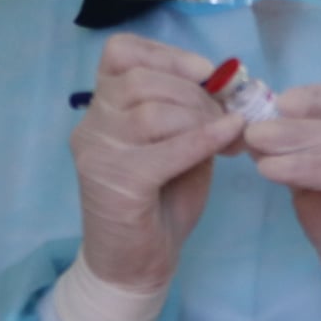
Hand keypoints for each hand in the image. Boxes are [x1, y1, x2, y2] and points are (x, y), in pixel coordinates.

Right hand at [71, 33, 244, 291]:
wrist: (136, 266)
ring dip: (200, 117)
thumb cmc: (159, 202)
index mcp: (101, 107)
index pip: (119, 53)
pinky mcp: (117, 183)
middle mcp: (91, 125)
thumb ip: (191, 114)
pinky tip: (229, 138)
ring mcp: (99, 154)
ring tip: (227, 134)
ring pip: (152, 111)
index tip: (205, 70)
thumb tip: (230, 88)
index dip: (166, 53)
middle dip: (195, 92)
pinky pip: (166, 149)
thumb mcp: (179, 144)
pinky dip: (203, 139)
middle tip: (228, 115)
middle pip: (141, 80)